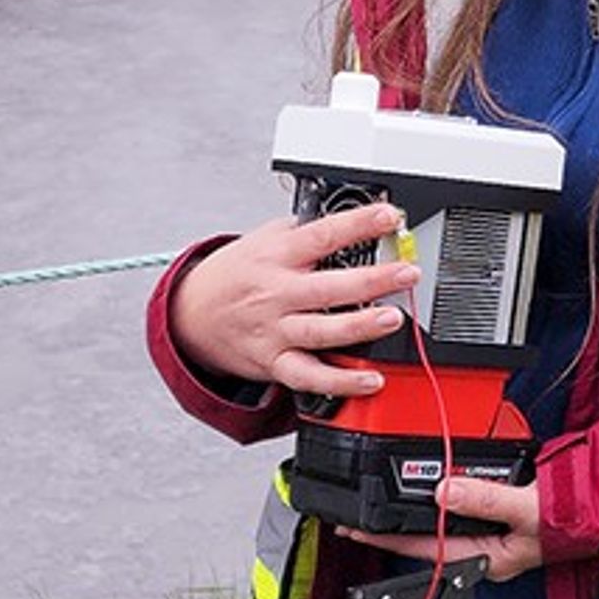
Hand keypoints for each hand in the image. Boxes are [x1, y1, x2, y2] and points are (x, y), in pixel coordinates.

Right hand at [167, 201, 417, 398]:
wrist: (192, 314)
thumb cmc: (237, 274)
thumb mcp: (265, 240)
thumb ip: (305, 232)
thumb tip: (356, 220)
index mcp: (277, 256)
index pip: (323, 235)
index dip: (359, 223)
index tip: (390, 216)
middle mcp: (277, 293)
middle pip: (329, 288)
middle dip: (373, 281)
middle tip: (406, 273)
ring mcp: (276, 330)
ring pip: (322, 332)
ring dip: (360, 327)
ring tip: (392, 319)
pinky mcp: (275, 362)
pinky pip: (310, 376)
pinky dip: (341, 381)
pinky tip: (370, 378)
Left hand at [345, 475, 546, 582]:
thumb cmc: (574, 519)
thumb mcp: (526, 509)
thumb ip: (486, 500)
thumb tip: (443, 491)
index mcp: (486, 558)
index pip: (425, 548)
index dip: (387, 537)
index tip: (356, 528)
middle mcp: (483, 549)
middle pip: (427, 537)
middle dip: (392, 526)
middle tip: (356, 515)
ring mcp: (489, 533)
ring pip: (440, 522)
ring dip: (413, 510)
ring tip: (381, 500)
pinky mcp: (496, 514)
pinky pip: (459, 506)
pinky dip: (440, 495)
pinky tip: (428, 484)